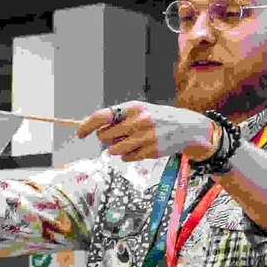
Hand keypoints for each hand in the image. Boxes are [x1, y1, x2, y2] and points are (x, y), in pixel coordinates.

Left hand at [78, 101, 217, 164]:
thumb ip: (118, 117)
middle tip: (119, 135)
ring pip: (113, 150)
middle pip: (104, 136)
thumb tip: (92, 129)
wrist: (187, 127)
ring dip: (117, 148)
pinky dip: (129, 155)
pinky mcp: (151, 151)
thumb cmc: (157, 118)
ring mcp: (145, 137)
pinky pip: (126, 158)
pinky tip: (141, 148)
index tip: (79, 134)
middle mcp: (139, 121)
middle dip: (106, 138)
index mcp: (133, 107)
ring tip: (132, 141)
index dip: (87, 126)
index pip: (102, 116)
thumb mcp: (139, 110)